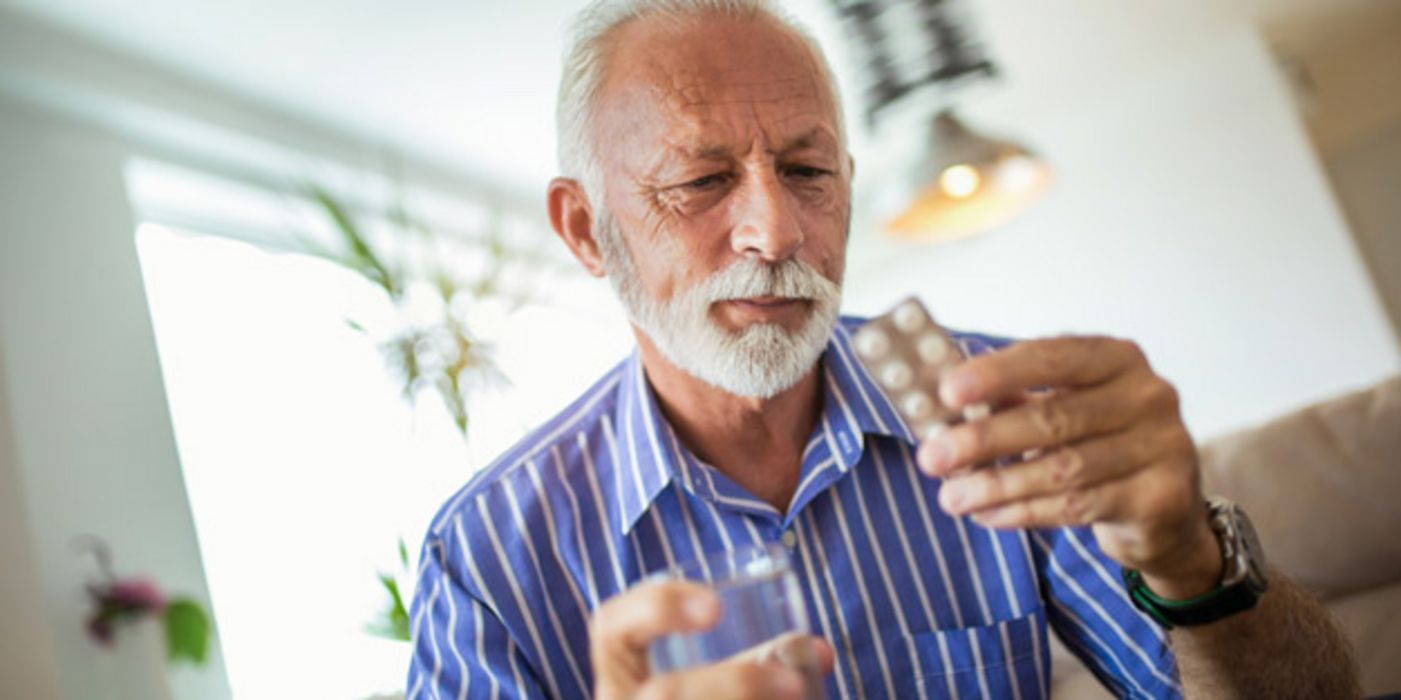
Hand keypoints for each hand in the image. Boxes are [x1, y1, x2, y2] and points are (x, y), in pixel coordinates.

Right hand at [590, 579, 834, 699]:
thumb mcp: (713, 685)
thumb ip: (754, 666)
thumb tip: (817, 651)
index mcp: (618, 678)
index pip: (610, 627)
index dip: (654, 606)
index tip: (716, 607)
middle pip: (662, 695)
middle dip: (734, 684)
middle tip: (795, 684)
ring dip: (743, 697)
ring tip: (797, 696)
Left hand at [915, 337, 1221, 596]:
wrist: (1164, 507)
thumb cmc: (1097, 444)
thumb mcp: (1061, 410)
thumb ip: (1011, 402)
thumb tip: (942, 411)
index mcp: (1117, 358)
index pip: (1052, 358)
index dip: (998, 374)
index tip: (947, 391)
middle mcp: (1147, 396)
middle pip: (1054, 418)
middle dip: (984, 439)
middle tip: (932, 457)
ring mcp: (1162, 446)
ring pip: (1063, 469)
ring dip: (996, 485)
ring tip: (951, 498)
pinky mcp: (1159, 497)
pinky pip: (1078, 507)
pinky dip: (1024, 512)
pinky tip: (987, 515)